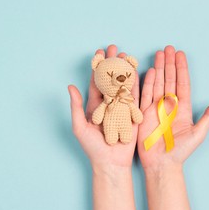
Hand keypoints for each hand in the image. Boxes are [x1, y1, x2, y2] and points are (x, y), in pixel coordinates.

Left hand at [68, 44, 139, 209]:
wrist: (111, 162)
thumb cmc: (92, 147)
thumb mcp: (80, 127)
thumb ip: (76, 106)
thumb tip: (70, 86)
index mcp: (94, 105)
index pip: (95, 82)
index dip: (96, 67)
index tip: (98, 53)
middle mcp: (108, 104)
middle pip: (110, 78)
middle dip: (111, 63)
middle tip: (113, 47)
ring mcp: (120, 107)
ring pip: (123, 84)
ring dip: (124, 69)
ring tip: (126, 55)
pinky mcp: (132, 113)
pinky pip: (135, 96)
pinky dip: (137, 82)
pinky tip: (138, 71)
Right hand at [137, 45, 208, 170]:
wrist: (161, 163)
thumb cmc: (180, 151)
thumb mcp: (198, 133)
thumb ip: (208, 116)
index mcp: (182, 108)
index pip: (182, 84)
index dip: (181, 69)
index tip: (180, 54)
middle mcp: (168, 105)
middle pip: (169, 79)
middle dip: (169, 63)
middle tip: (168, 48)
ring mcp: (155, 108)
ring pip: (158, 83)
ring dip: (159, 68)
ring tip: (159, 54)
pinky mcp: (143, 113)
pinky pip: (145, 95)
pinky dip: (148, 83)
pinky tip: (150, 71)